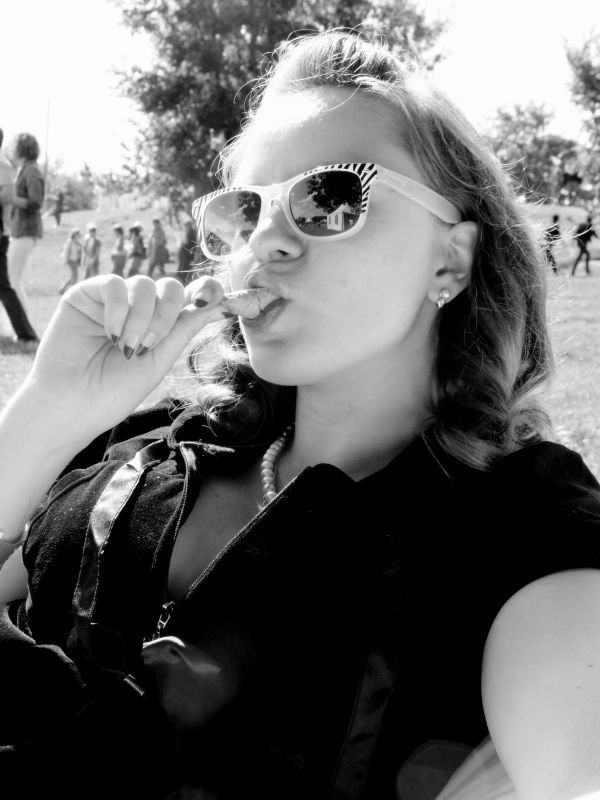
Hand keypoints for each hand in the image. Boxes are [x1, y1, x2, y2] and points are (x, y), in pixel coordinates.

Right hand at [25, 274, 225, 439]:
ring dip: (141, 317)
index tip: (211, 298)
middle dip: (166, 314)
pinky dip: (118, 309)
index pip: (189, 296)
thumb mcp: (158, 361)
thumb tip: (219, 305)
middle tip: (148, 344)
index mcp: (161, 326)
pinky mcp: (86, 295)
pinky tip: (110, 334)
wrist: (72, 405)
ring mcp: (114, 301)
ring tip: (127, 347)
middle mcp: (140, 310)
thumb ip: (184, 329)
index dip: (206, 290)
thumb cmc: (113, 392)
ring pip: (144, 284)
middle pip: (170, 287)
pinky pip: (114, 284)